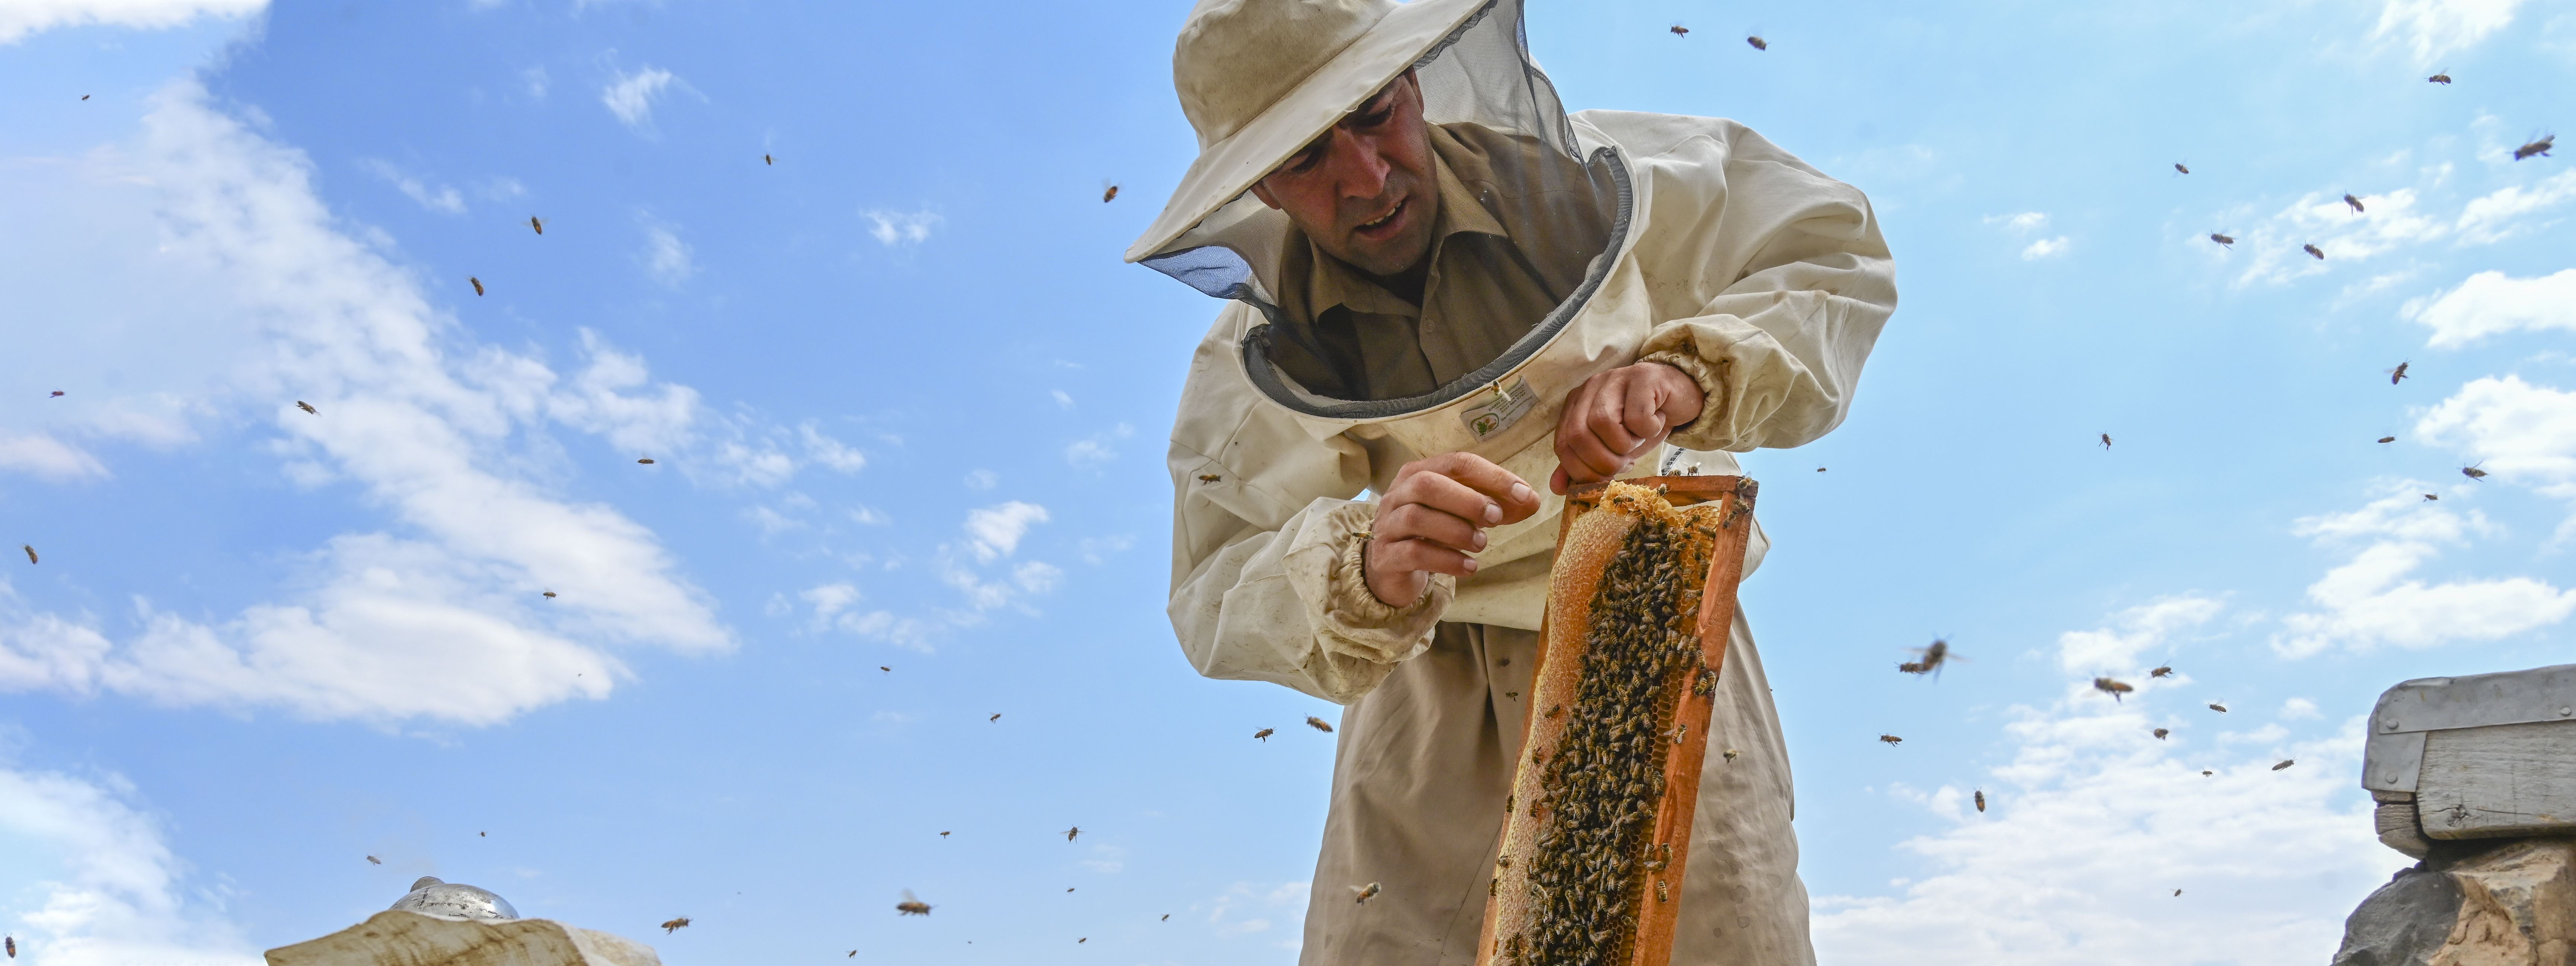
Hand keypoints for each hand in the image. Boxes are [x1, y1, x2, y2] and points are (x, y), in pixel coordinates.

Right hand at [1365, 453, 1541, 606]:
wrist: (1391, 566)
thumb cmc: (1432, 531)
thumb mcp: (1462, 512)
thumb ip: (1495, 504)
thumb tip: (1531, 501)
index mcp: (1418, 472)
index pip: (1456, 463)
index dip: (1493, 476)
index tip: (1524, 494)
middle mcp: (1398, 494)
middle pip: (1427, 485)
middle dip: (1468, 500)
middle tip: (1496, 518)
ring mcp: (1388, 525)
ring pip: (1417, 518)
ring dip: (1457, 530)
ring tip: (1482, 543)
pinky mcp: (1385, 557)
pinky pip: (1413, 553)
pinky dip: (1447, 560)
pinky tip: (1470, 566)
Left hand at [1549, 362, 1704, 493]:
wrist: (1680, 397)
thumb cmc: (1643, 423)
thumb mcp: (1611, 448)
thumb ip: (1584, 464)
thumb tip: (1557, 488)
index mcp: (1577, 405)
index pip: (1563, 444)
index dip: (1582, 470)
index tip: (1605, 477)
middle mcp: (1590, 388)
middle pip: (1578, 435)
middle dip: (1602, 462)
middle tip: (1625, 463)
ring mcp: (1615, 378)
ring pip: (1602, 422)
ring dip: (1625, 444)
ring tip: (1639, 438)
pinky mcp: (1643, 377)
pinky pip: (1637, 415)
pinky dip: (1648, 429)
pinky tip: (1656, 422)